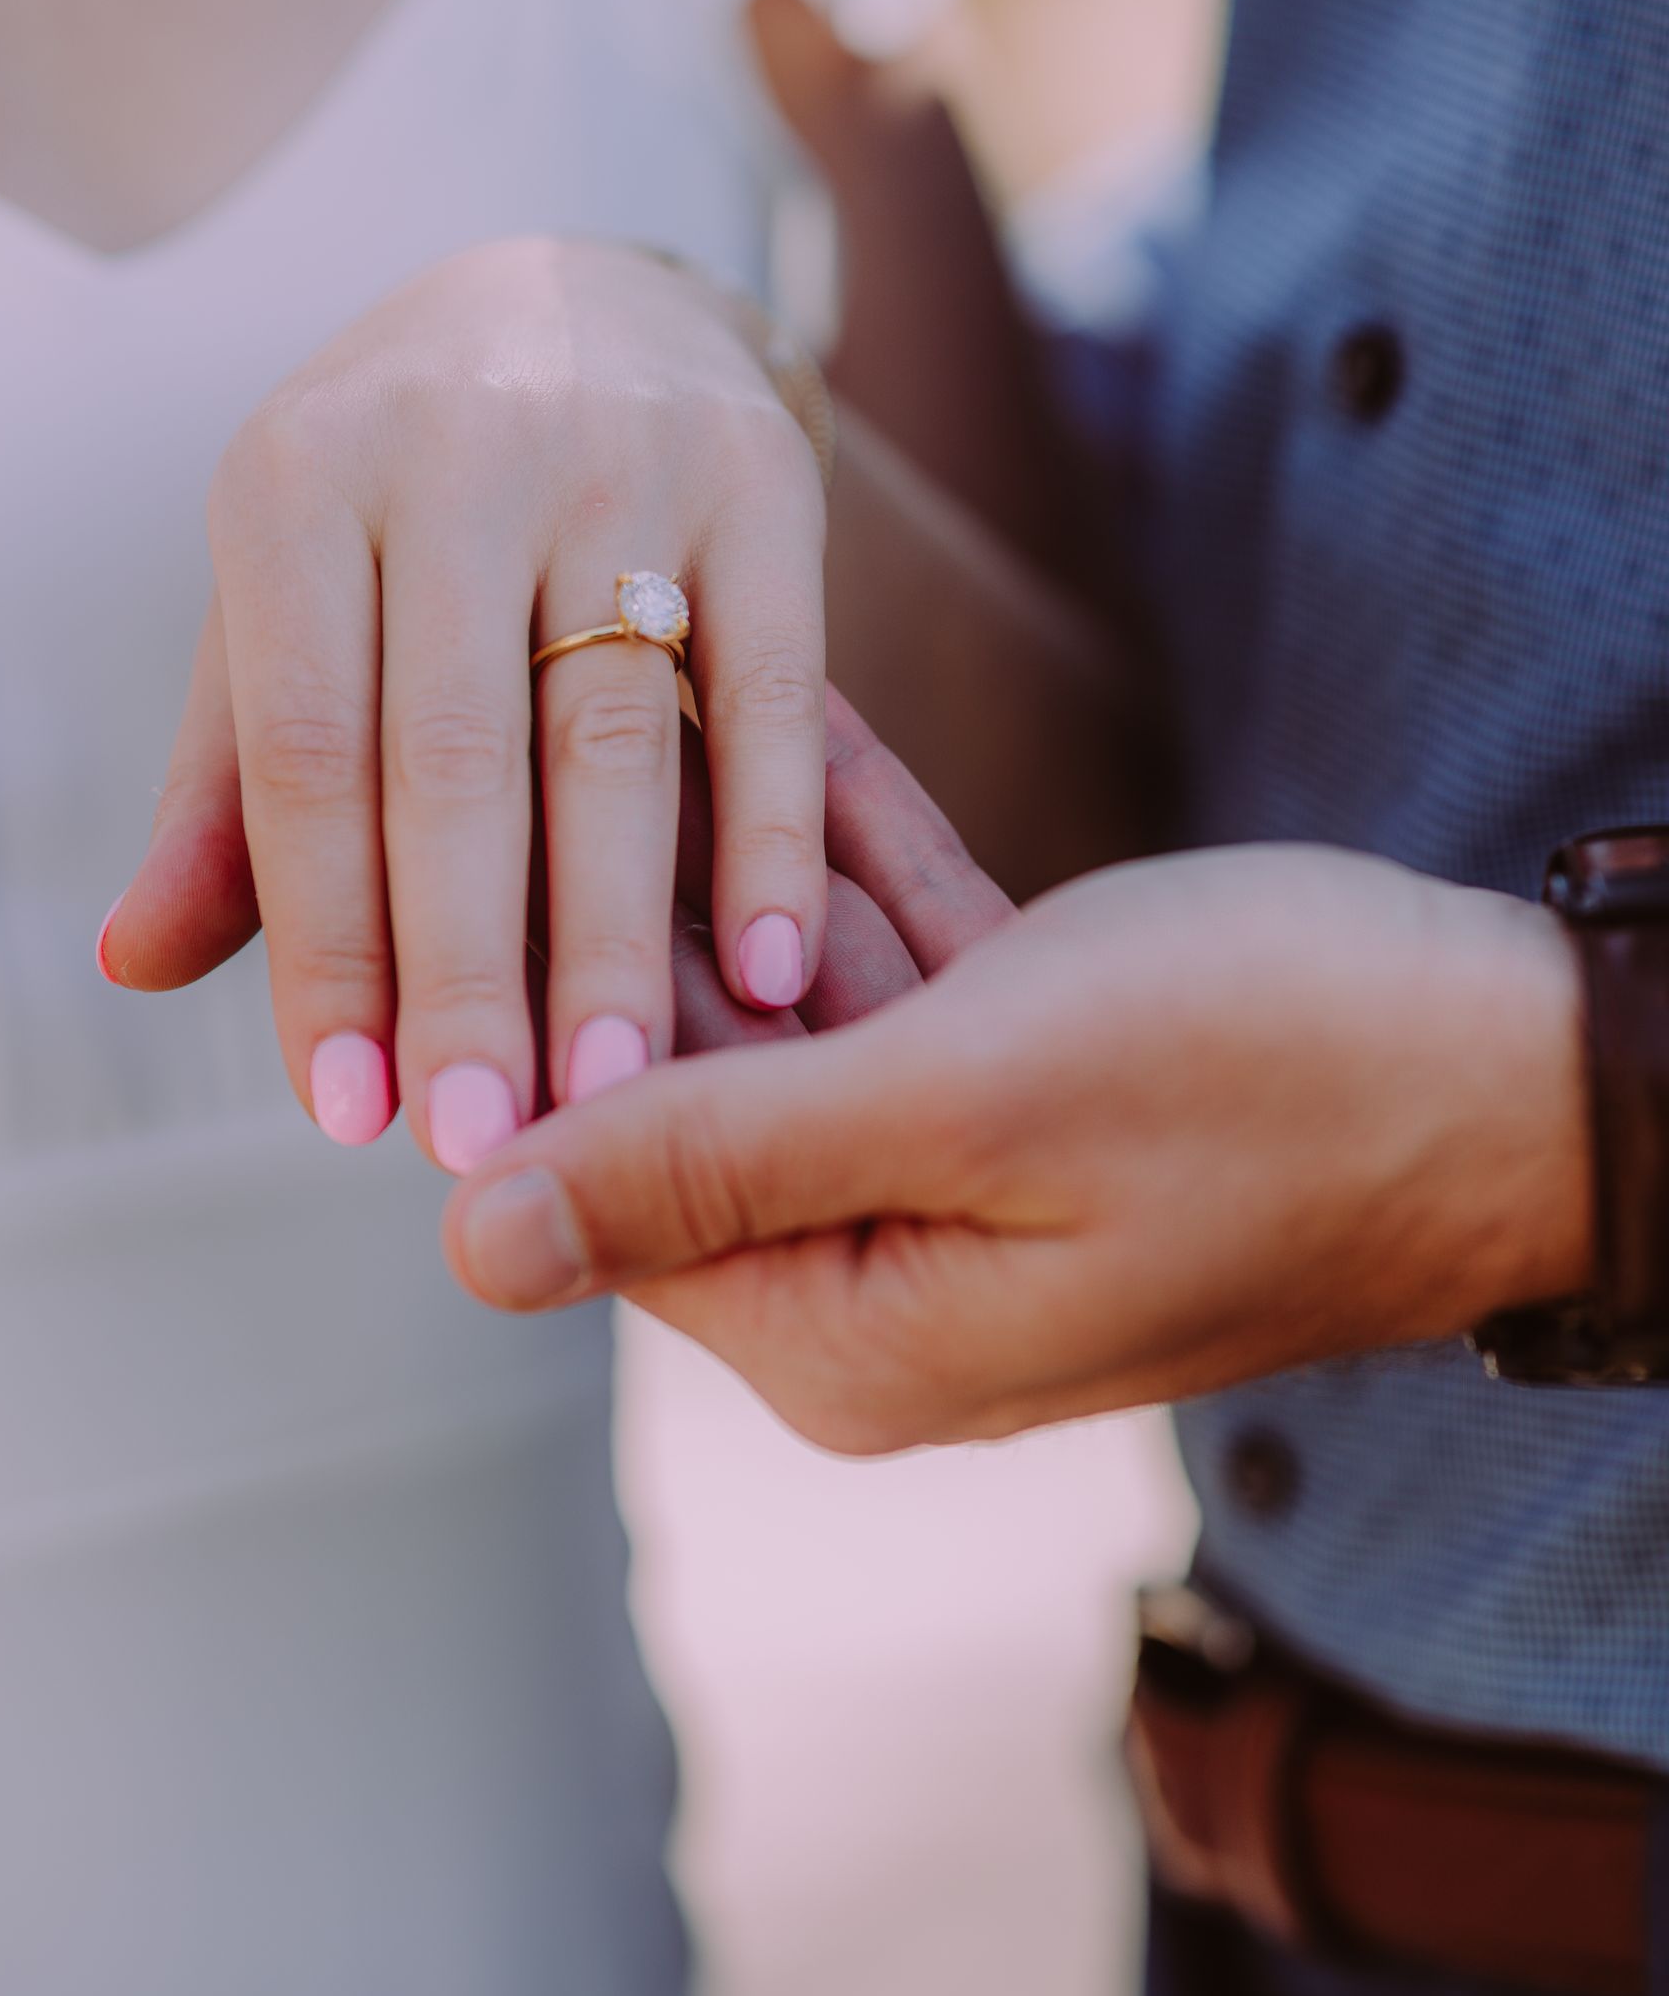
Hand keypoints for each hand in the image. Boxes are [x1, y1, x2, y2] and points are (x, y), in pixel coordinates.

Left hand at [99, 239, 828, 1169]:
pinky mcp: (765, 477)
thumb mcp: (286, 602)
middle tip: (480, 1146)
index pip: (306, 752)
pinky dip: (776, 834)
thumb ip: (229, 787)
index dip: (327, 943)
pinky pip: (781, 682)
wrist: (582, 299)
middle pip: (460, 757)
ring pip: (618, 736)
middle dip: (468, 970)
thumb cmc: (398, 506)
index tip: (349, 1115)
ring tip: (611, 1099)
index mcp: (298, 481)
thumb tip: (132, 964)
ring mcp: (621, 456)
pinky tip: (776, 974)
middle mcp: (453, 452)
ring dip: (615, 934)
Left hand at [443, 809, 1592, 1451]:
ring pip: (794, 998)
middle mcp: (881, 1278)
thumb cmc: (1277, 1077)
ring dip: (744, 841)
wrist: (1529, 1070)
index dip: (538, 995)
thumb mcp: (969, 1103)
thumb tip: (467, 1235)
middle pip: (691, 1075)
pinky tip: (792, 704)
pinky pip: (899, 966)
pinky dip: (858, 851)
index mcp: (843, 1328)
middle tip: (548, 707)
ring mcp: (958, 1184)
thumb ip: (713, 1160)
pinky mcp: (1030, 1095)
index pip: (608, 1171)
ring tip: (649, 667)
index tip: (476, 814)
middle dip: (639, 891)